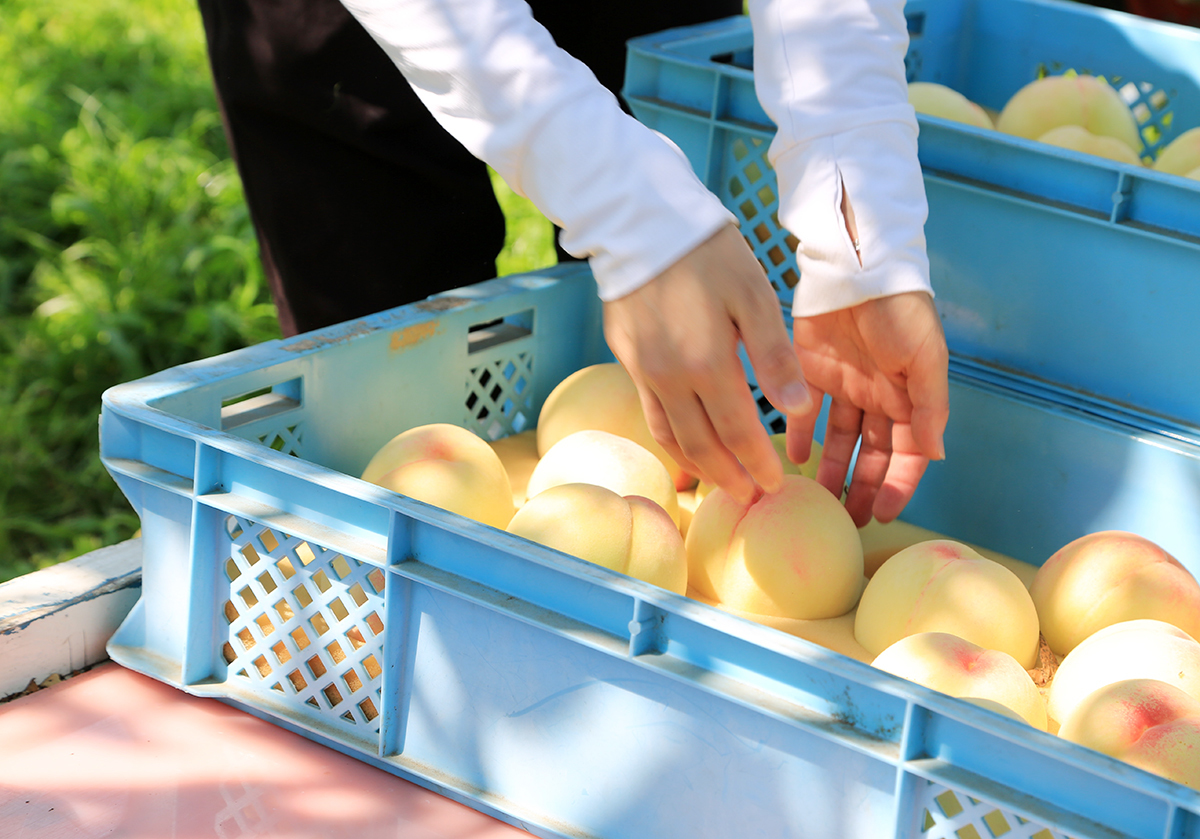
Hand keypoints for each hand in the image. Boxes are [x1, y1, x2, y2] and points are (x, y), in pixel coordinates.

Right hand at [602, 224, 812, 504]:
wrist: (637, 222)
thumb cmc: (706, 252)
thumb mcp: (753, 296)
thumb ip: (774, 356)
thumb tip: (798, 409)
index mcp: (706, 365)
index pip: (737, 433)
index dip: (757, 464)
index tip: (775, 486)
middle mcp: (669, 379)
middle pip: (701, 447)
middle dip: (729, 478)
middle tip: (751, 499)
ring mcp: (643, 372)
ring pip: (670, 437)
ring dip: (698, 467)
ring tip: (721, 483)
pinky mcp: (626, 360)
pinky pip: (650, 415)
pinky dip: (670, 440)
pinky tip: (686, 445)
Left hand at [787, 291, 948, 526]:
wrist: (857, 265)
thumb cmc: (900, 309)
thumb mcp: (925, 357)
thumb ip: (930, 407)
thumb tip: (935, 455)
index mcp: (909, 396)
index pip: (907, 453)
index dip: (898, 485)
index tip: (883, 514)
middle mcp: (877, 396)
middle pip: (871, 453)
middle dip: (863, 487)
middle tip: (848, 520)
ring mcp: (843, 385)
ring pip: (838, 439)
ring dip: (830, 469)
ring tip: (819, 500)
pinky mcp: (809, 370)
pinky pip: (803, 413)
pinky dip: (798, 436)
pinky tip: (793, 459)